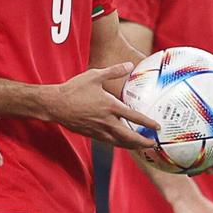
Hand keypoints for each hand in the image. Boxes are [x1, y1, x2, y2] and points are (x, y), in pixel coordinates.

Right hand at [45, 62, 159, 148]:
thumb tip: (130, 64)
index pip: (134, 117)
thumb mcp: (95, 76)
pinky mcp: (91, 134)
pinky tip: (120, 143)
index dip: (148, 123)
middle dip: (142, 141)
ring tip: (140, 147)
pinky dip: (118, 144)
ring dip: (131, 146)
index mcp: (110, 106)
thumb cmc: (74, 89)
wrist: (55, 104)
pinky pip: (108, 142)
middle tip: (152, 143)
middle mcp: (106, 121)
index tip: (157, 127)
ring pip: (119, 142)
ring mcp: (98, 130)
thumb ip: (114, 70)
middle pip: (129, 136)